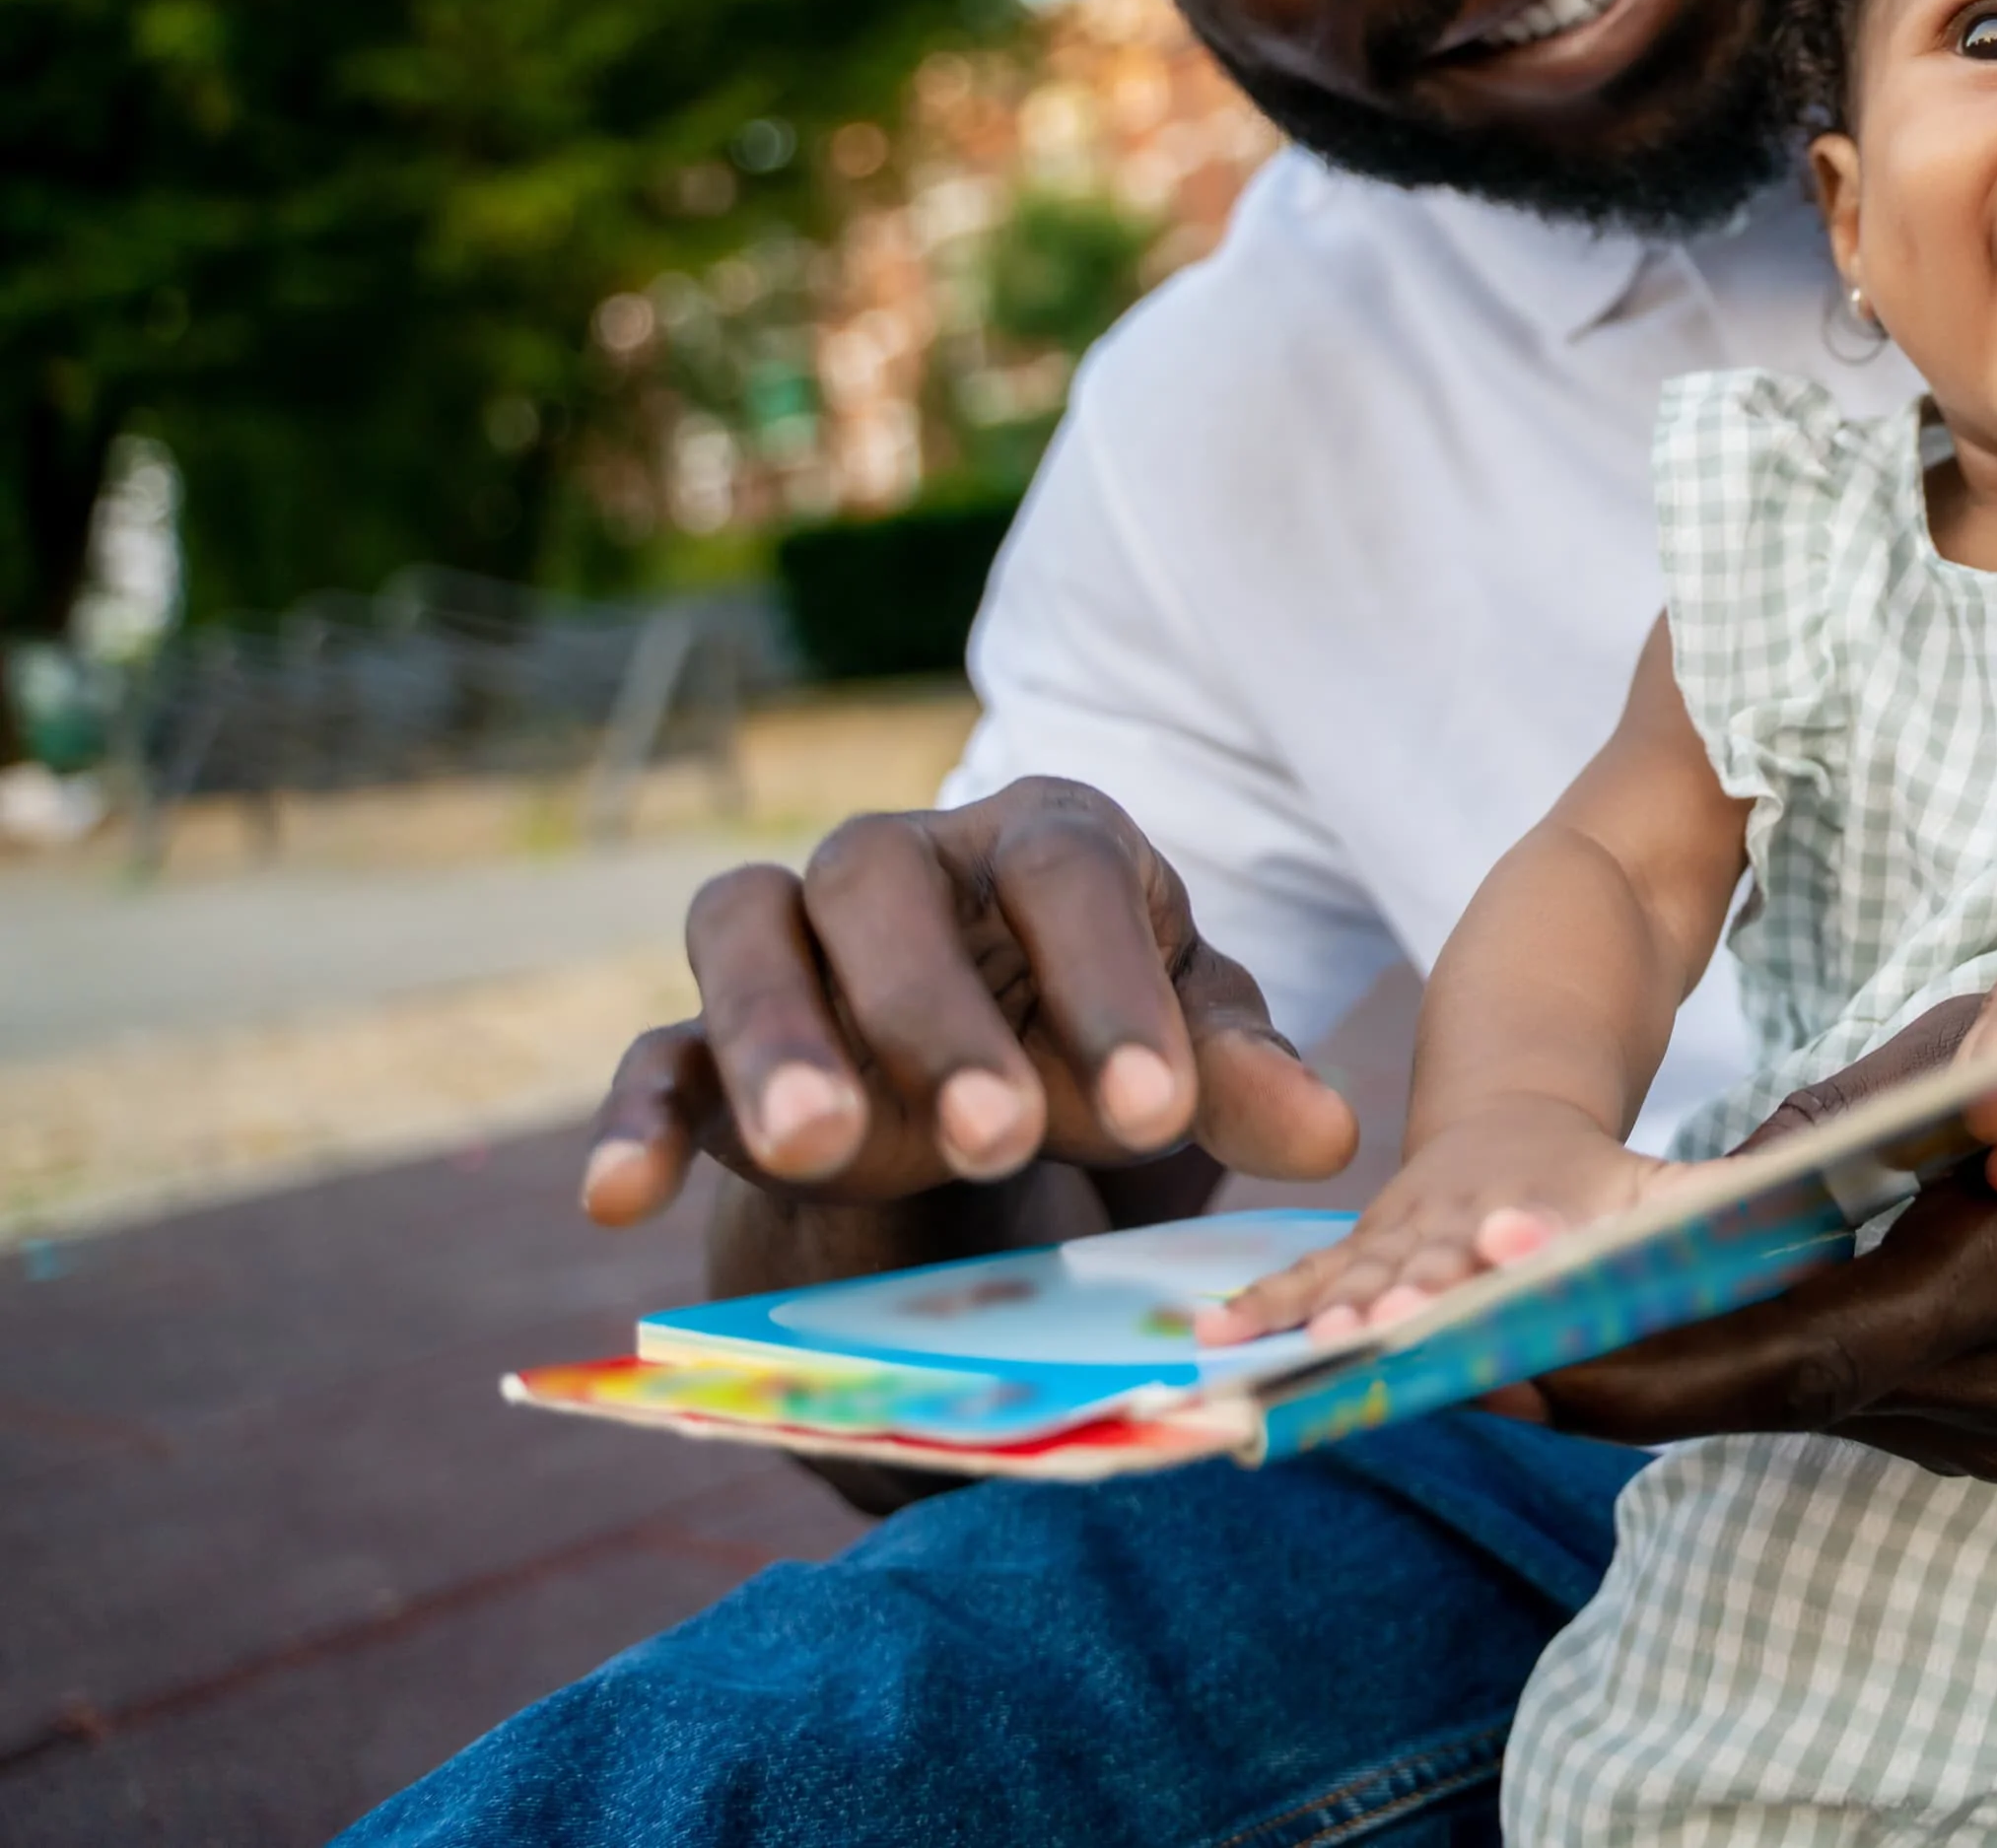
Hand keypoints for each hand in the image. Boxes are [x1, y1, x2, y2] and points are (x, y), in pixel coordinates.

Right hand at [580, 776, 1358, 1224]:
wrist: (993, 1089)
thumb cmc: (1112, 1038)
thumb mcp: (1187, 1053)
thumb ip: (1245, 1079)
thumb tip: (1335, 1138)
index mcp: (1045, 838)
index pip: (1067, 874)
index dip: (1109, 988)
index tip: (1157, 1115)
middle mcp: (903, 862)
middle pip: (882, 882)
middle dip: (937, 1010)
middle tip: (994, 1135)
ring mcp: (792, 942)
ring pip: (747, 941)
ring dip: (779, 1042)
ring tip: (818, 1149)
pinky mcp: (707, 1041)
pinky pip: (656, 1056)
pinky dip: (634, 1118)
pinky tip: (619, 1200)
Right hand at [1193, 1101, 1684, 1345]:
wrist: (1505, 1117)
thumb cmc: (1594, 1181)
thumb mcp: (1661, 1184)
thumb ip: (1717, 1209)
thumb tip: (1812, 1228)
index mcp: (1542, 1209)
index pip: (1535, 1230)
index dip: (1526, 1239)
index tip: (1510, 1243)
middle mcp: (1463, 1226)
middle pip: (1439, 1263)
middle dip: (1418, 1295)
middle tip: (1395, 1319)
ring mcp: (1403, 1239)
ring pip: (1364, 1278)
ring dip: (1331, 1315)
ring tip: (1297, 1351)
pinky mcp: (1359, 1255)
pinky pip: (1304, 1282)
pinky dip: (1261, 1307)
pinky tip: (1210, 1338)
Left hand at [1495, 1001, 1996, 1478]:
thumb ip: (1862, 1112)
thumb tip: (1717, 1174)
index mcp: (1994, 1300)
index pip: (1765, 1360)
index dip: (1618, 1366)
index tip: (1492, 1355)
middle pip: (1763, 1398)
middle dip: (1615, 1373)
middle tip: (1468, 1348)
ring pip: (1807, 1403)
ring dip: (1688, 1370)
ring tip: (1546, 1329)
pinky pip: (1863, 1398)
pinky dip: (1773, 1364)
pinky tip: (1692, 1325)